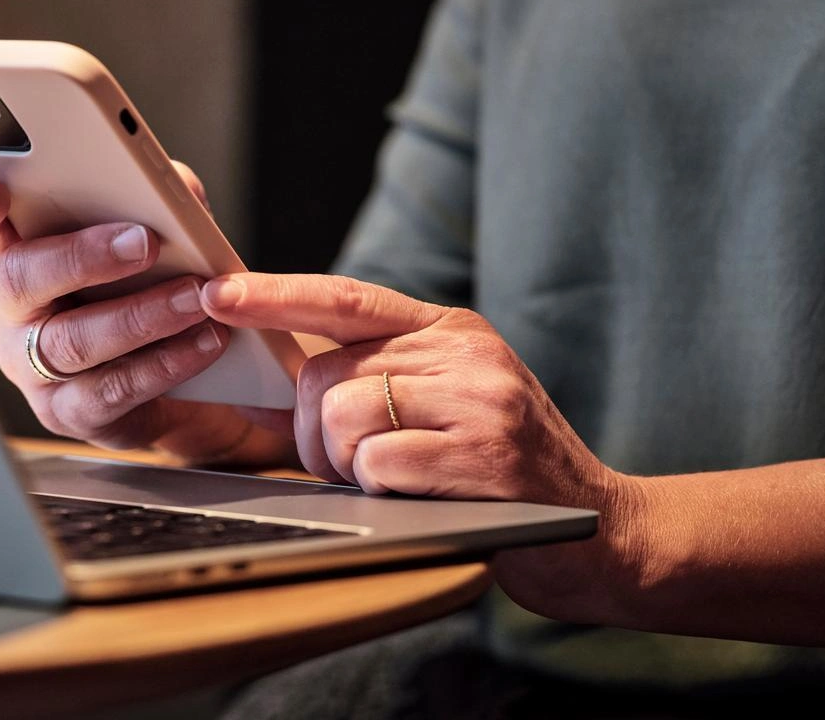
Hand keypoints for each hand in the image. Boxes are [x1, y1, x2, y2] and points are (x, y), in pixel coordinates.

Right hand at [0, 165, 287, 463]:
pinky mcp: (68, 411)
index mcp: (19, 250)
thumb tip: (175, 186)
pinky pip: (111, 389)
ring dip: (140, 315)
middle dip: (82, 258)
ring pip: (69, 341)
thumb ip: (158, 199)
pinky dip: (164, 363)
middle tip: (143, 242)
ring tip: (194, 296)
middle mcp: (13, 309)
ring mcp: (31, 365)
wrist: (185, 381)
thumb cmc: (152, 290)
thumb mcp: (159, 232)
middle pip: (19, 280)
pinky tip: (203, 341)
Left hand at [201, 272, 646, 620]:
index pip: (345, 297)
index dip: (274, 294)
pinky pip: (378, 463)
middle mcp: (465, 353)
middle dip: (312, 430)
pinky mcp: (484, 457)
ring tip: (391, 483)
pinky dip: (379, 489)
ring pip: (344, 414)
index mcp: (451, 330)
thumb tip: (274, 381)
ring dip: (345, 464)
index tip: (217, 292)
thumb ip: (378, 378)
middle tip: (349, 466)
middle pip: (326, 370)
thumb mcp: (450, 400)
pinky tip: (420, 497)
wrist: (607, 531)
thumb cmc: (504, 471)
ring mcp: (479, 401)